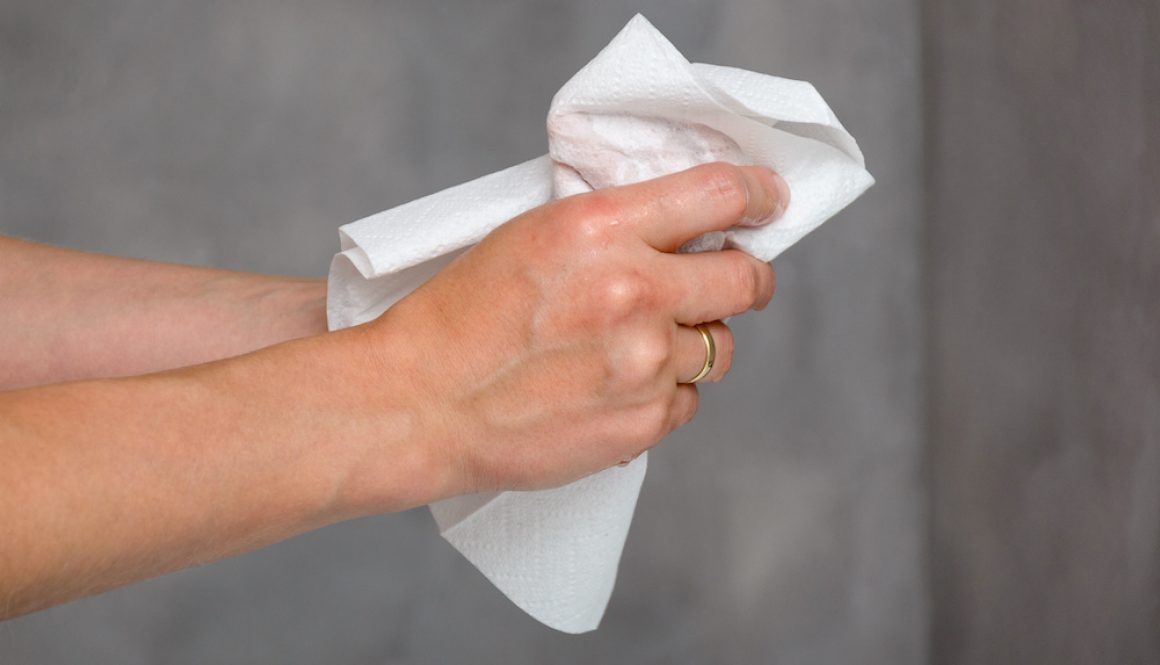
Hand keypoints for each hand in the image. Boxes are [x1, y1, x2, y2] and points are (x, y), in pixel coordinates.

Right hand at [360, 162, 787, 496]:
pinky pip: (687, 402)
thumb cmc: (460, 315)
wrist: (420, 403)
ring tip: (643, 347)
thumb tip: (681, 232)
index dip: (757, 195)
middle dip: (746, 277)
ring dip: (696, 342)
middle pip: (747, 280)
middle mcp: (635, 291)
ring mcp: (644, 363)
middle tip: (732, 280)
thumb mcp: (531, 235)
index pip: (719, 194)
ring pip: (720, 348)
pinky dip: (663, 394)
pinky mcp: (642, 422)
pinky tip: (614, 389)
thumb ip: (613, 228)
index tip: (767, 202)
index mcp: (601, 228)